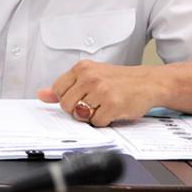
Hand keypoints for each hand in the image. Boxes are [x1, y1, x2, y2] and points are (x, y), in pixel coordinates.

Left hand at [38, 61, 160, 126]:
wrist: (149, 82)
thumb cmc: (119, 80)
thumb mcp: (90, 76)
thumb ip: (66, 86)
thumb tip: (41, 95)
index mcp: (82, 68)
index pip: (58, 90)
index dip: (67, 99)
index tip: (79, 97)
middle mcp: (90, 77)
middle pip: (66, 105)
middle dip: (77, 110)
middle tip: (92, 104)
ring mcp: (101, 91)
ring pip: (80, 115)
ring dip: (91, 116)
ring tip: (103, 106)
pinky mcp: (113, 105)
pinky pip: (96, 123)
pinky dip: (104, 121)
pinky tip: (112, 111)